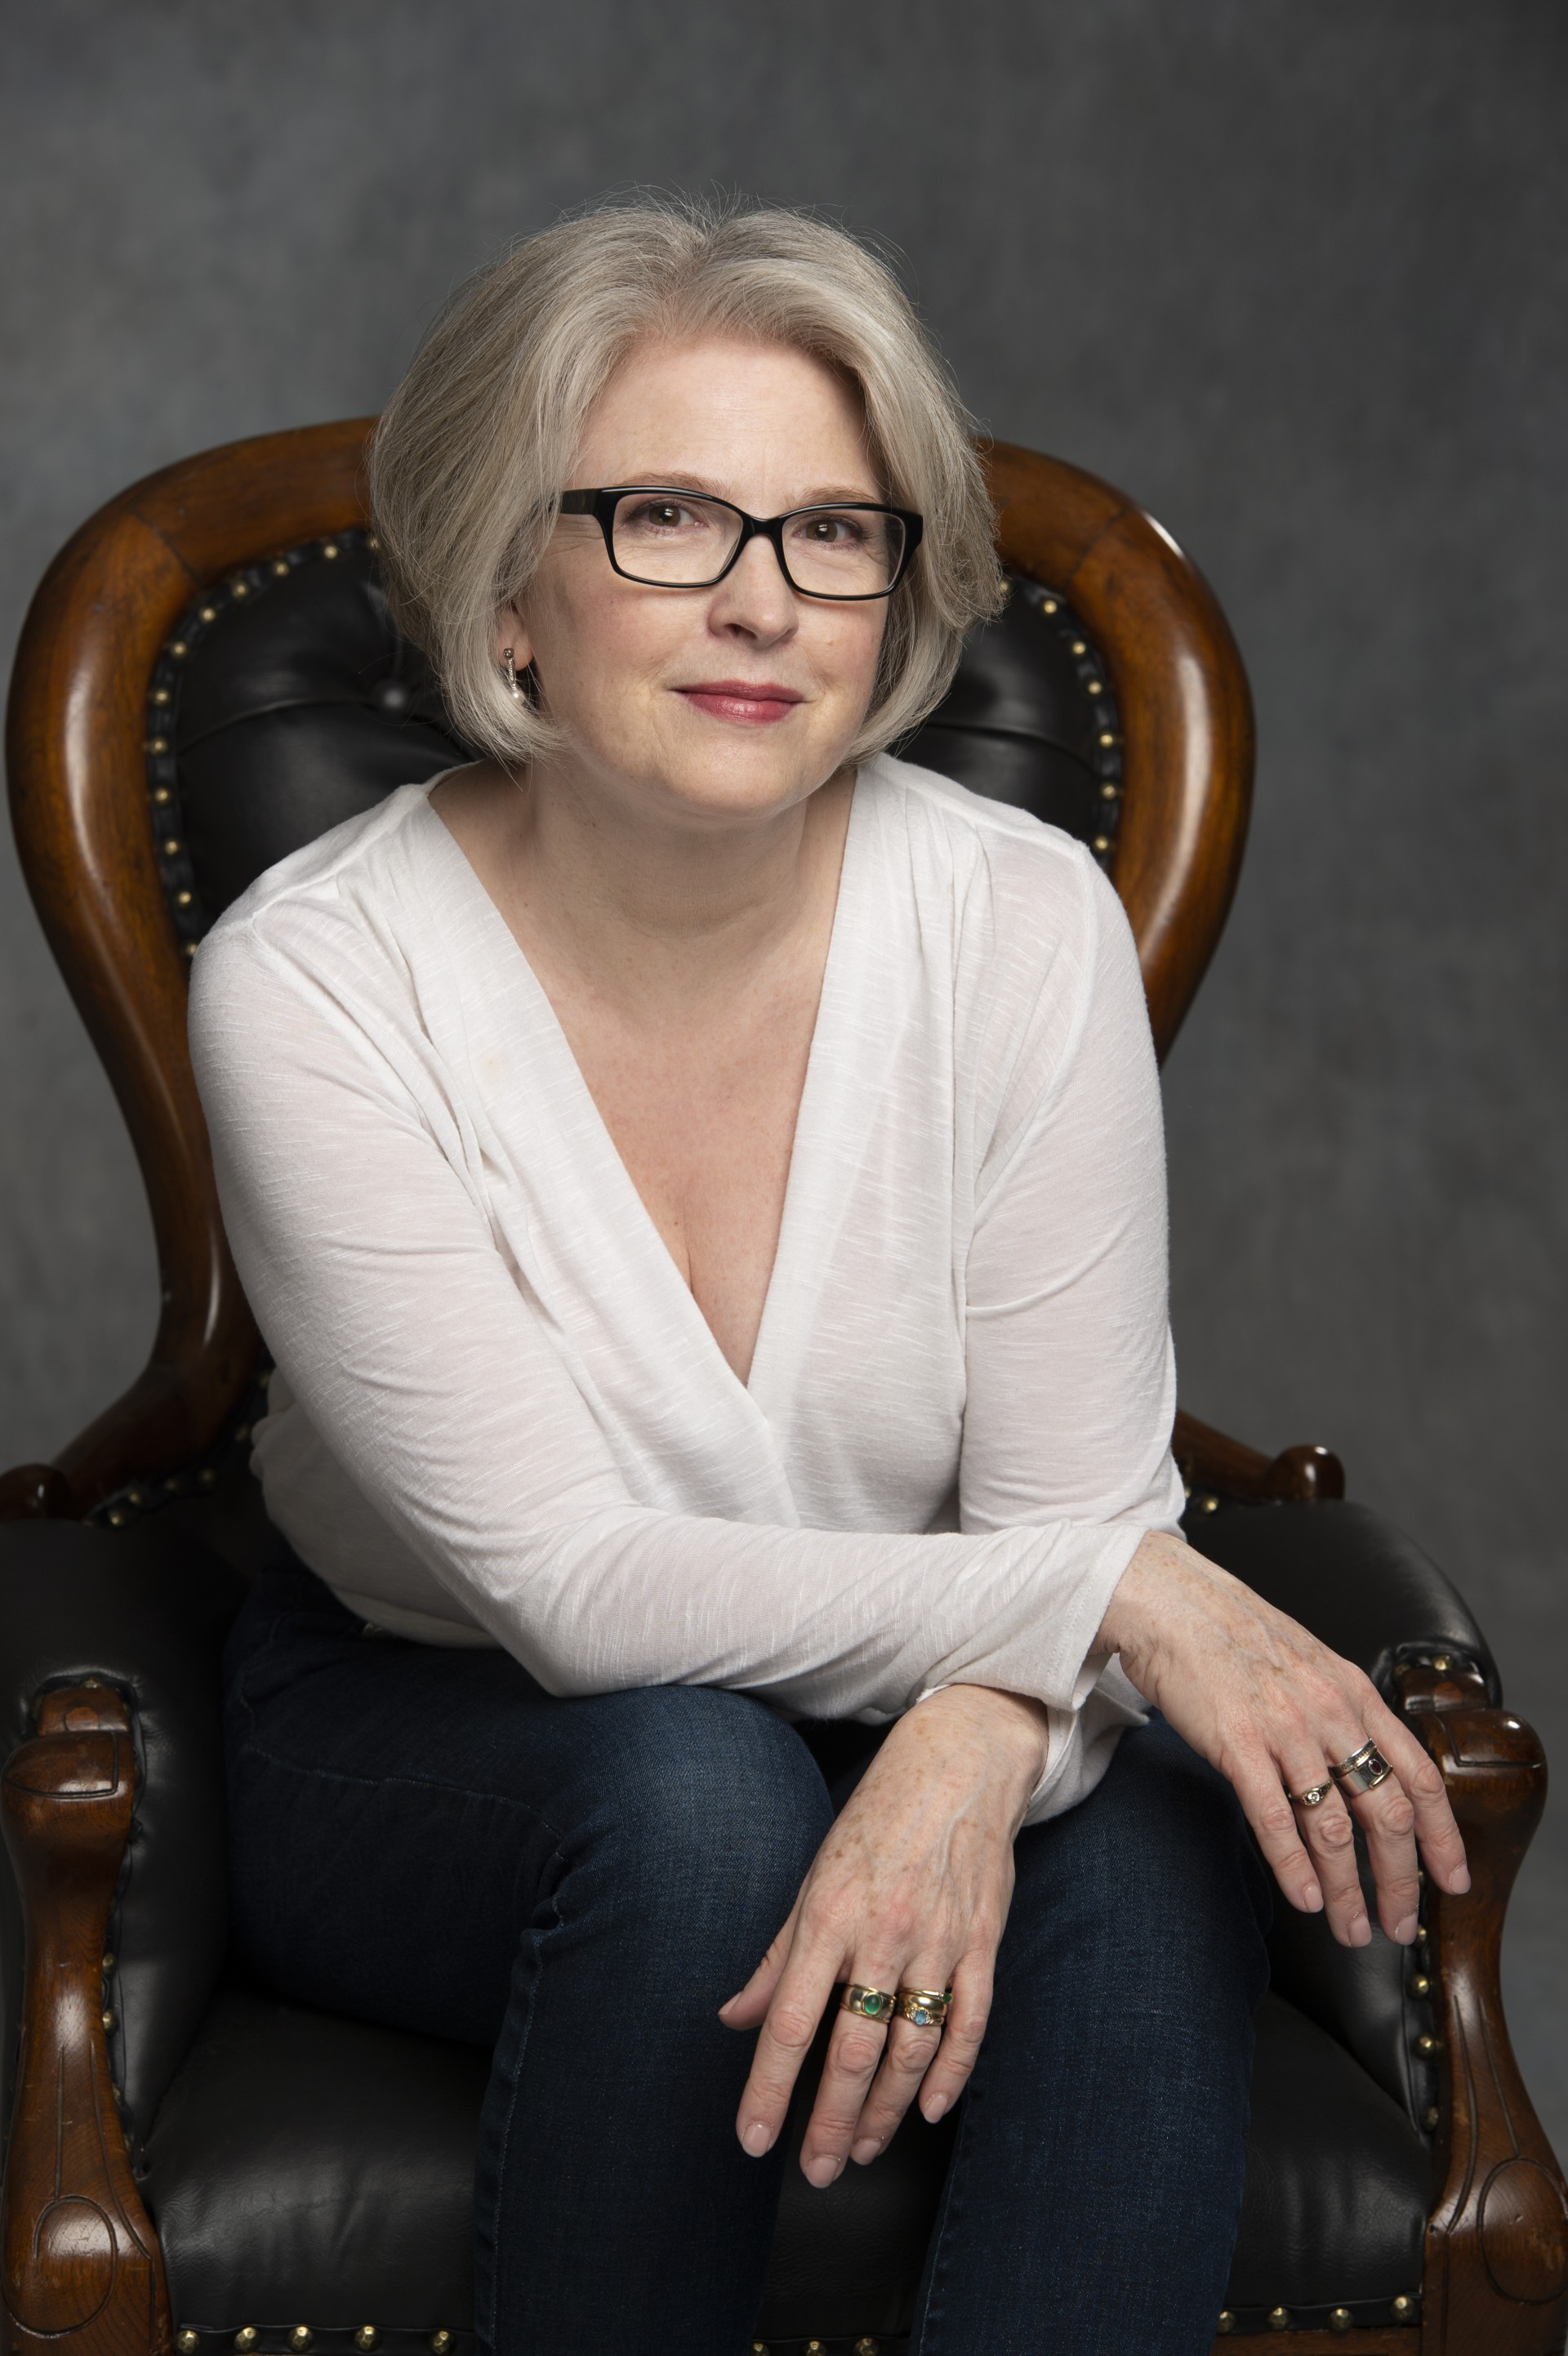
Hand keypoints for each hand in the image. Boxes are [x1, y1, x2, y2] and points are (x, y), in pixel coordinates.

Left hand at [718, 1684, 1046, 2184]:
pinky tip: (929, 2111)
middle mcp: (882, 1934)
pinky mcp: (983, 1941)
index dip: (767, 2088)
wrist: (960, 1761)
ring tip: (861, 2148)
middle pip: (851, 2050)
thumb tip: (735, 2018)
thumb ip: (777, 1957)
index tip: (751, 2140)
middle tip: (815, 2171)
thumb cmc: (876, 1819)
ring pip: (910, 2049)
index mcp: (829, 1916)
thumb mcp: (813, 1878)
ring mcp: (939, 1940)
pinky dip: (951, 2074)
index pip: (791, 2022)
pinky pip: (970, 2022)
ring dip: (884, 2110)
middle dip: (828, 2122)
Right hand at [1098, 1530, 1468, 1945]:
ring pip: (1334, 1827)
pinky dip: (1294, 1868)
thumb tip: (1361, 1767)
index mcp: (1352, 1692)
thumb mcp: (1306, 1663)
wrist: (1168, 1599)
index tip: (1452, 1881)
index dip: (1443, 1836)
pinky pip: (1274, 1818)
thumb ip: (1337, 1712)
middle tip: (1397, 1925)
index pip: (1420, 1775)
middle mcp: (1329, 1711)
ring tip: (1350, 1929)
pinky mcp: (1236, 1743)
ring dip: (1347, 1889)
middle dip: (1398, 1880)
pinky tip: (1306, 1899)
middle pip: (1387, 1813)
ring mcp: (1284, 1728)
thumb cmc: (1229, 1632)